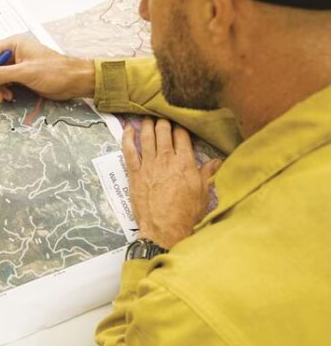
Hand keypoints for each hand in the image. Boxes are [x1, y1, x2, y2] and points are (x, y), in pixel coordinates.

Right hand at [0, 35, 95, 103]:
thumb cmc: (54, 72)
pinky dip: (3, 90)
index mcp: (13, 44)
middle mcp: (13, 52)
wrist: (75, 81)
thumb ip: (1, 75)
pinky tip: (8, 97)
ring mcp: (17, 64)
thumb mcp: (25, 73)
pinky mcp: (21, 75)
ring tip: (2, 99)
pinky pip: (4, 82)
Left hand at [123, 118, 221, 248]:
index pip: (182, 136)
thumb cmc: (186, 213)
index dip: (180, 127)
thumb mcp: (202, 193)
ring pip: (147, 136)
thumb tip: (217, 161)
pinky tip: (128, 129)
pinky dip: (127, 137)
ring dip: (147, 124)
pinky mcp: (134, 173)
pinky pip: (129, 150)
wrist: (164, 228)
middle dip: (163, 121)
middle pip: (164, 131)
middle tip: (161, 117)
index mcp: (185, 162)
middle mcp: (167, 159)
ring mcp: (149, 165)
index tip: (178, 124)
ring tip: (147, 117)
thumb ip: (207, 173)